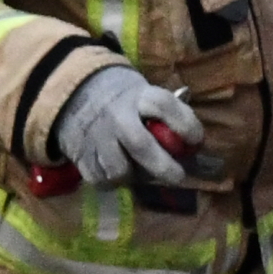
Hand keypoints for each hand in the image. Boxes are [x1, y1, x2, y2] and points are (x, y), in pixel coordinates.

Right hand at [53, 65, 198, 185]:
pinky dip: (113, 182)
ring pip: (118, 169)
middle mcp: (116, 116)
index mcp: (138, 96)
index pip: (163, 105)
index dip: (184, 124)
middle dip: (162, 166)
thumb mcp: (145, 94)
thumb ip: (168, 114)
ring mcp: (96, 136)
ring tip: (139, 171)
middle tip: (178, 177)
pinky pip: (100, 179)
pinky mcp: (80, 154)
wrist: (76, 91)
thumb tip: (194, 145)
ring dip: (134, 177)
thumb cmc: (124, 100)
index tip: (196, 140)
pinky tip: (118, 172)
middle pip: (140, 145)